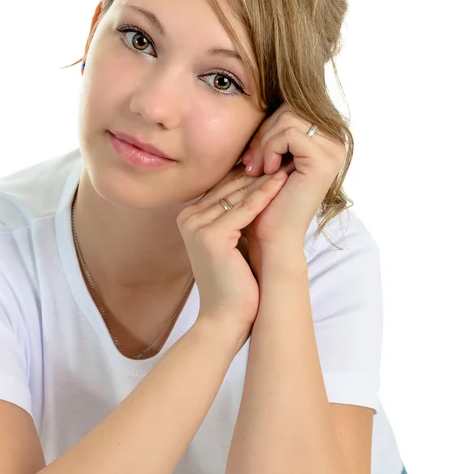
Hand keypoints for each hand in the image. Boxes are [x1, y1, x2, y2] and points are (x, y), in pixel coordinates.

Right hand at [177, 165, 288, 343]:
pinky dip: (265, 195)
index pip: (222, 187)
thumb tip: (252, 186)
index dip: (249, 174)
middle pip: (228, 187)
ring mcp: (196, 226)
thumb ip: (232, 215)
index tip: (273, 160)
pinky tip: (282, 182)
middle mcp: (187, 218)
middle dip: (257, 172)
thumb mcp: (229, 241)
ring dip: (264, 179)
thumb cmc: (233, 281)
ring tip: (287, 163)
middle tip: (283, 155)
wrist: (226, 318)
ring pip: (237, 194)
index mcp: (188, 217)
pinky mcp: (211, 235)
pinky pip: (244, 209)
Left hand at [240, 103, 346, 253]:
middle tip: (249, 163)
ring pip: (287, 118)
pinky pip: (289, 132)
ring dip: (263, 143)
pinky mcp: (324, 159)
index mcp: (324, 139)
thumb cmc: (265, 200)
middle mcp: (335, 142)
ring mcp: (334, 150)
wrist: (270, 237)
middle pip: (290, 107)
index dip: (265, 127)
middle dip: (262, 133)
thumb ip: (270, 130)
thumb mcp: (267, 157)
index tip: (250, 156)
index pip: (290, 106)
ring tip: (255, 169)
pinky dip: (270, 148)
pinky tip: (266, 172)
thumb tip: (254, 93)